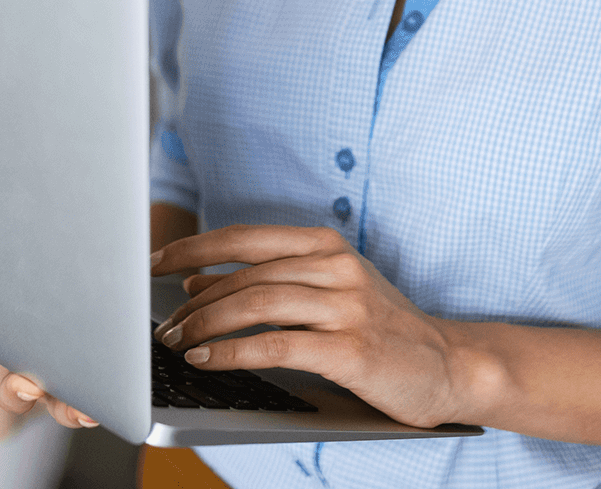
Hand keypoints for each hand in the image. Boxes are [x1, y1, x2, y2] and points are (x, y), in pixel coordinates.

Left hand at [153, 224, 468, 428]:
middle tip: (161, 326)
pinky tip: (207, 358)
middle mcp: (336, 266)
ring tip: (176, 342)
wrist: (448, 363)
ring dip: (206, 323)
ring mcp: (348, 306)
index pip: (245, 237)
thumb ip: (268, 282)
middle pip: (246, 274)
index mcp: (326, 245)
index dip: (193, 247)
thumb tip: (195, 282)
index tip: (152, 262)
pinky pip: (278, 345)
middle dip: (194, 300)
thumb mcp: (326, 293)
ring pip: (258, 304)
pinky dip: (234, 351)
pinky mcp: (353, 349)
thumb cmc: (379, 329)